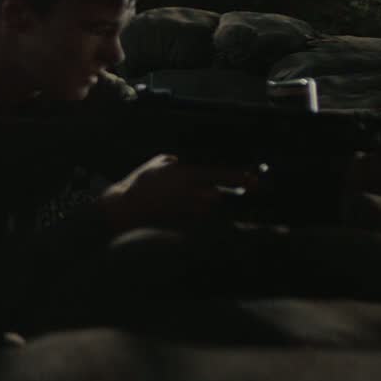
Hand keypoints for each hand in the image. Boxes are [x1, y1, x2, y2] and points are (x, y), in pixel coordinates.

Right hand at [98, 154, 258, 231]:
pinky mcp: (182, 219)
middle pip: (218, 193)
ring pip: (208, 205)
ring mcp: (187, 208)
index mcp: (186, 173)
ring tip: (189, 196)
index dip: (239, 177)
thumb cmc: (141, 182)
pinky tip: (179, 206)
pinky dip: (195, 210)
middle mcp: (190, 192)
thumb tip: (189, 161)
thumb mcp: (159, 162)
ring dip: (205, 201)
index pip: (220, 174)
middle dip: (221, 191)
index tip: (253, 179)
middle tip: (226, 188)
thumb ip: (178, 161)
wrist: (127, 207)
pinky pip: (197, 214)